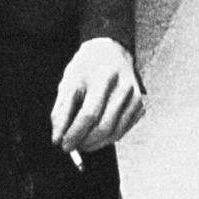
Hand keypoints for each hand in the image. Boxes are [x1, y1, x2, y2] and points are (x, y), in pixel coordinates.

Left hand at [50, 37, 144, 154]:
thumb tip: (58, 138)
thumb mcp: (69, 81)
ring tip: (81, 142)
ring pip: (114, 133)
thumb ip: (62, 110)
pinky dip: (107, 138)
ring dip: (95, 143)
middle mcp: (123, 87)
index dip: (75, 133)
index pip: (89, 114)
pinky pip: (122, 131)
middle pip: (104, 127)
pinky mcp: (140, 106)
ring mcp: (135, 97)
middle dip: (85, 142)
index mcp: (103, 76)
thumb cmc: (86, 67)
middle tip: (72, 146)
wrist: (111, 51)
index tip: (63, 145)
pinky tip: (96, 133)